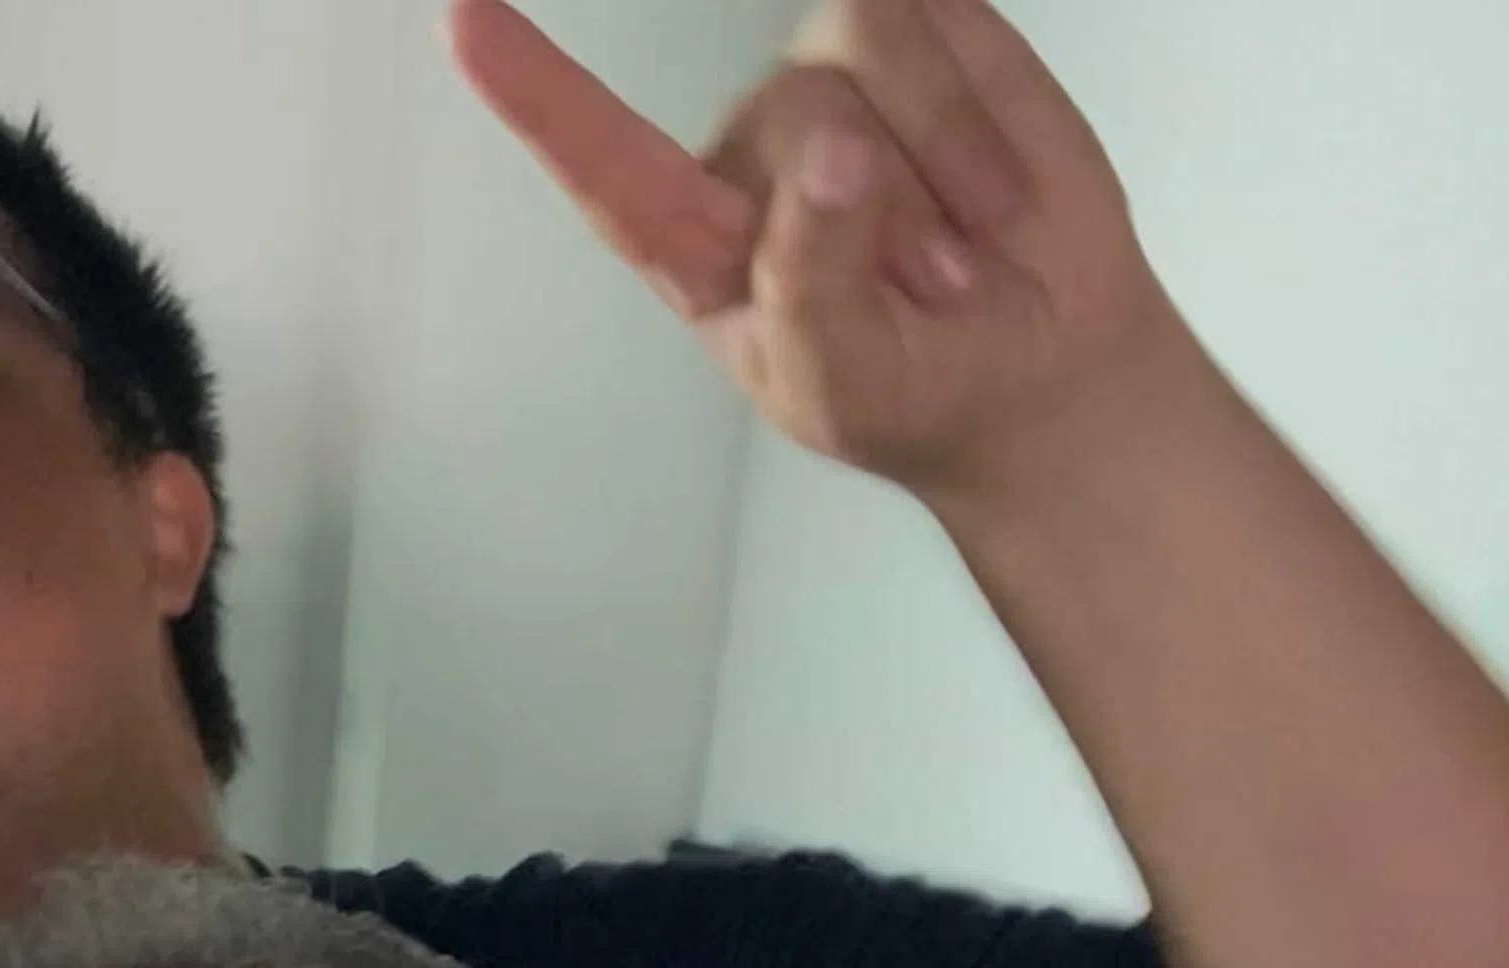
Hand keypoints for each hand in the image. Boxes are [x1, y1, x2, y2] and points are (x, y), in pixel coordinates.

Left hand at [449, 0, 1183, 500]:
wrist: (1043, 374)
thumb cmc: (916, 389)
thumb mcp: (842, 379)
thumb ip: (814, 278)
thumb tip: (833, 154)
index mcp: (698, 238)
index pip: (601, 161)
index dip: (534, 92)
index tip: (465, 19)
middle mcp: (756, 144)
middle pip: (795, 106)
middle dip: (885, 209)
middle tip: (924, 296)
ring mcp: (838, 76)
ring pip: (866, 48)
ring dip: (941, 165)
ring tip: (962, 250)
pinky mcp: (929, 36)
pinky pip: (938, 15)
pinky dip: (979, 114)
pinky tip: (994, 192)